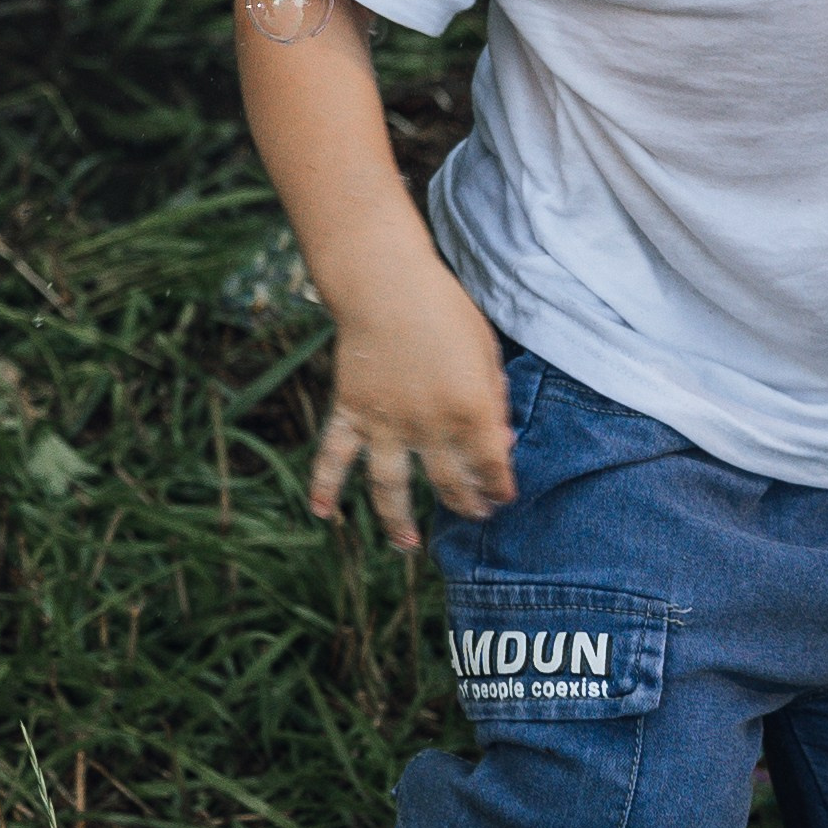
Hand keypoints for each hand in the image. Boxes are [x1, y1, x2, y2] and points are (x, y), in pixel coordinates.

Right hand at [308, 264, 515, 549]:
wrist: (387, 283)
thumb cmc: (445, 309)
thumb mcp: (487, 351)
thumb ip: (495, 400)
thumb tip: (502, 442)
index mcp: (471, 411)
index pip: (493, 466)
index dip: (501, 486)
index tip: (504, 497)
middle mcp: (429, 427)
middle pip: (450, 482)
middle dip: (467, 504)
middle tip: (474, 513)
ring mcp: (385, 424)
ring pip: (391, 486)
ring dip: (400, 521)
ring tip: (408, 544)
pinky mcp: (350, 412)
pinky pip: (334, 458)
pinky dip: (324, 487)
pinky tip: (322, 515)